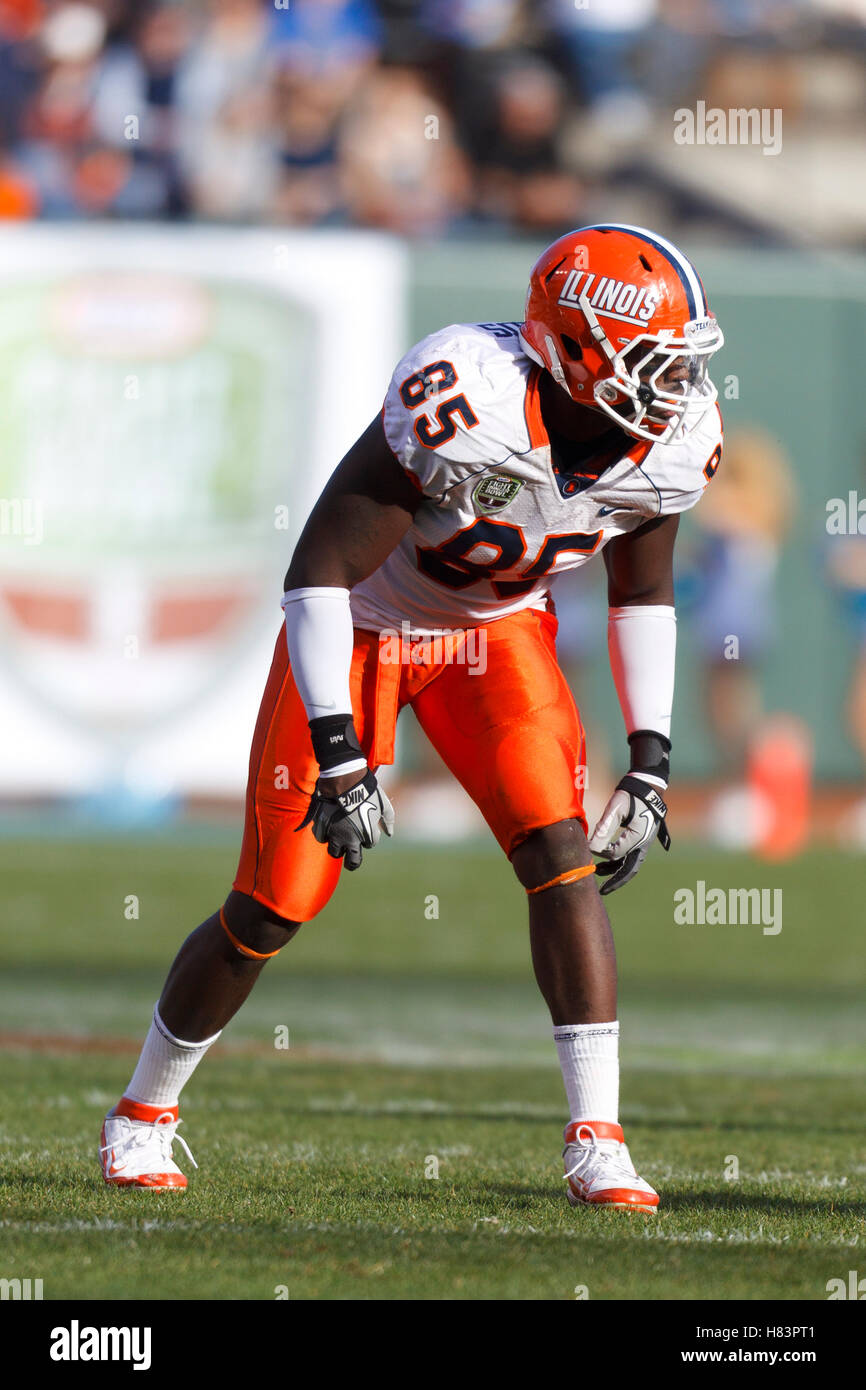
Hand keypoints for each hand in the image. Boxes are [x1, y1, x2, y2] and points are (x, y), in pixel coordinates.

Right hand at [297, 768, 393, 870]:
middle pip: (352, 861)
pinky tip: (328, 828)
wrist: (345, 781)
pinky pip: (322, 838)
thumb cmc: (368, 791)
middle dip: (353, 863)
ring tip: (339, 840)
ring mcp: (334, 834)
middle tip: (351, 861)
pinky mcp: (322, 827)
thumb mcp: (384, 804)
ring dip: (338, 848)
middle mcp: (350, 839)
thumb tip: (390, 833)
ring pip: (335, 852)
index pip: (371, 844)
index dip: (370, 837)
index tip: (368, 828)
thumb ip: (389, 820)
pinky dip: (325, 835)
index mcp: (367, 834)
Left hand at [588, 774, 670, 894]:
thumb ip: (604, 828)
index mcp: (638, 837)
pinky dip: (619, 862)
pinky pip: (630, 857)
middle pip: (629, 869)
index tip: (587, 847)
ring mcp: (643, 843)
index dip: (599, 852)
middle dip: (616, 881)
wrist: (648, 787)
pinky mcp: (640, 839)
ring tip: (598, 874)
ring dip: (615, 871)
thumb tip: (591, 847)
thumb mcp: (615, 808)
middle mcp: (643, 843)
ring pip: (630, 864)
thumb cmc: (630, 795)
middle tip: (603, 892)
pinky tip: (606, 863)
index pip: (615, 853)